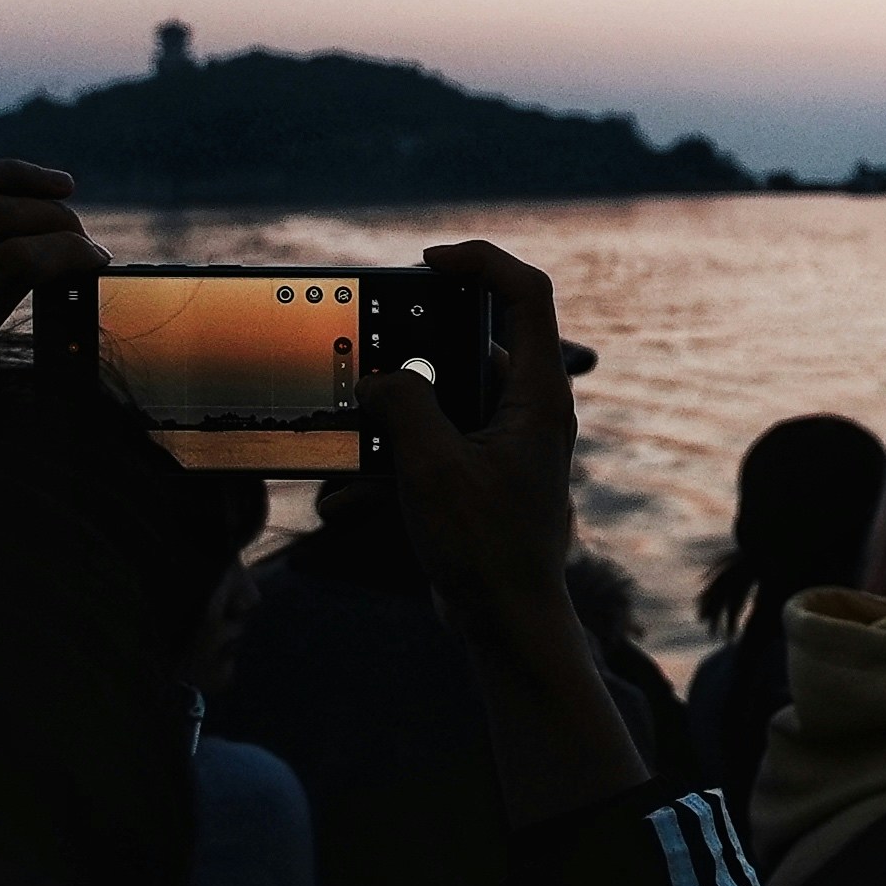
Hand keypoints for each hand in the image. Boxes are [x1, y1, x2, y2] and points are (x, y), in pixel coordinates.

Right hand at [368, 240, 577, 625]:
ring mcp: (505, 439)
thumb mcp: (433, 467)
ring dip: (393, 415)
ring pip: (443, 397)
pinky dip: (393, 458)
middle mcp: (529, 408)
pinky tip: (346, 493)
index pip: (526, 294)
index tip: (428, 261)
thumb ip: (404, 404)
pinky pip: (434, 441)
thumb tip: (379, 377)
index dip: (481, 262)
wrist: (506, 623)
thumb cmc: (486, 549)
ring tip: (348, 432)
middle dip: (412, 348)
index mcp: (538, 396)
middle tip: (367, 351)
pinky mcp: (481, 470)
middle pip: (473, 341)